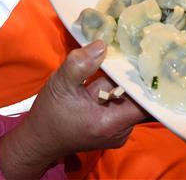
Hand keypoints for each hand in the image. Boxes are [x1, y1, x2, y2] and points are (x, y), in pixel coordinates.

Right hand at [0, 42, 145, 178]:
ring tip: (117, 62)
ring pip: (130, 100)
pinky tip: (108, 78)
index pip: (144, 102)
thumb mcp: (61, 84)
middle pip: (138, 98)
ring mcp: (118, 131)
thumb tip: (102, 45)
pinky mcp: (114, 128)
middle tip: (129, 51)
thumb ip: (80, 64)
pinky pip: (123, 105)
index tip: (142, 57)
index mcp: (110, 122)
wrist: (40, 140)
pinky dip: (117, 91)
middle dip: (130, 77)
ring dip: (122, 83)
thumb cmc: (50, 114)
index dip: (145, 80)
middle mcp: (120, 131)